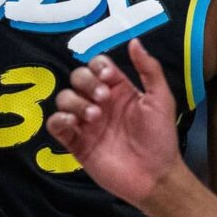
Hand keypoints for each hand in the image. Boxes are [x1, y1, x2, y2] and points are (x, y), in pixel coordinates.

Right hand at [46, 40, 181, 207]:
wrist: (155, 175)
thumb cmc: (160, 137)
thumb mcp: (161, 99)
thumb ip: (148, 69)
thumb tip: (134, 41)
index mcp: (118, 89)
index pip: (97, 65)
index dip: (97, 67)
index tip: (108, 77)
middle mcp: (100, 102)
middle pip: (77, 78)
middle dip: (86, 83)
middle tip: (103, 99)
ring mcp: (86, 122)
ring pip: (64, 98)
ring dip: (75, 102)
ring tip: (95, 117)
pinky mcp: (76, 143)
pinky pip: (56, 124)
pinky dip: (59, 119)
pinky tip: (75, 123)